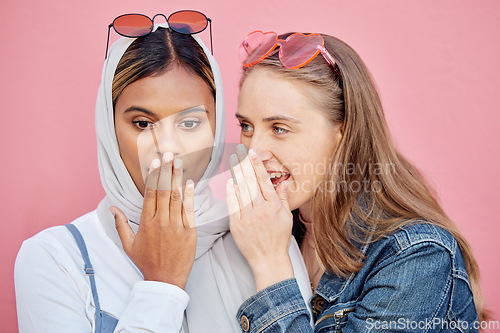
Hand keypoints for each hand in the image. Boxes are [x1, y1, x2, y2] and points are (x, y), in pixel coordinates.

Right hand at [110, 152, 195, 289]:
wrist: (165, 280)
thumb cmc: (146, 262)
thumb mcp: (128, 245)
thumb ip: (121, 224)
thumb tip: (112, 208)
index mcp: (146, 223)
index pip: (149, 194)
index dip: (153, 176)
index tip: (155, 162)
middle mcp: (160, 222)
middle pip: (163, 191)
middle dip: (166, 171)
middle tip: (169, 154)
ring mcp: (176, 226)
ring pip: (176, 197)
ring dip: (178, 178)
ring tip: (179, 162)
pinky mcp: (189, 232)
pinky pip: (189, 210)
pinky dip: (190, 196)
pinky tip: (190, 183)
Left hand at [226, 144, 293, 290]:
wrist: (268, 260)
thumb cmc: (279, 239)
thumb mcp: (286, 217)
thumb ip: (283, 198)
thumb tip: (283, 182)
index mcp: (274, 206)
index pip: (264, 180)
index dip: (257, 165)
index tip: (253, 153)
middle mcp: (260, 210)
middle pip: (250, 182)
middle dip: (244, 164)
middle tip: (239, 151)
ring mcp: (247, 217)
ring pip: (240, 190)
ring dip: (236, 174)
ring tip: (233, 161)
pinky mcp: (237, 225)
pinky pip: (232, 204)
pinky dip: (230, 192)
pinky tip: (230, 182)